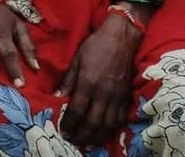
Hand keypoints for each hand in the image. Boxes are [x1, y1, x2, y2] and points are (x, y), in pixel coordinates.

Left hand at [57, 14, 141, 146]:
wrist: (121, 38)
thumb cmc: (95, 46)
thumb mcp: (76, 60)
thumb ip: (67, 80)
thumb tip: (57, 97)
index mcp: (88, 83)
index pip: (77, 110)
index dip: (70, 123)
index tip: (63, 131)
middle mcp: (104, 93)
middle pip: (93, 122)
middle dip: (82, 135)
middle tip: (74, 142)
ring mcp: (117, 96)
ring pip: (108, 124)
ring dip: (97, 137)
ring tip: (88, 145)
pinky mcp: (126, 96)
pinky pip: (119, 118)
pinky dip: (111, 130)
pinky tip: (105, 134)